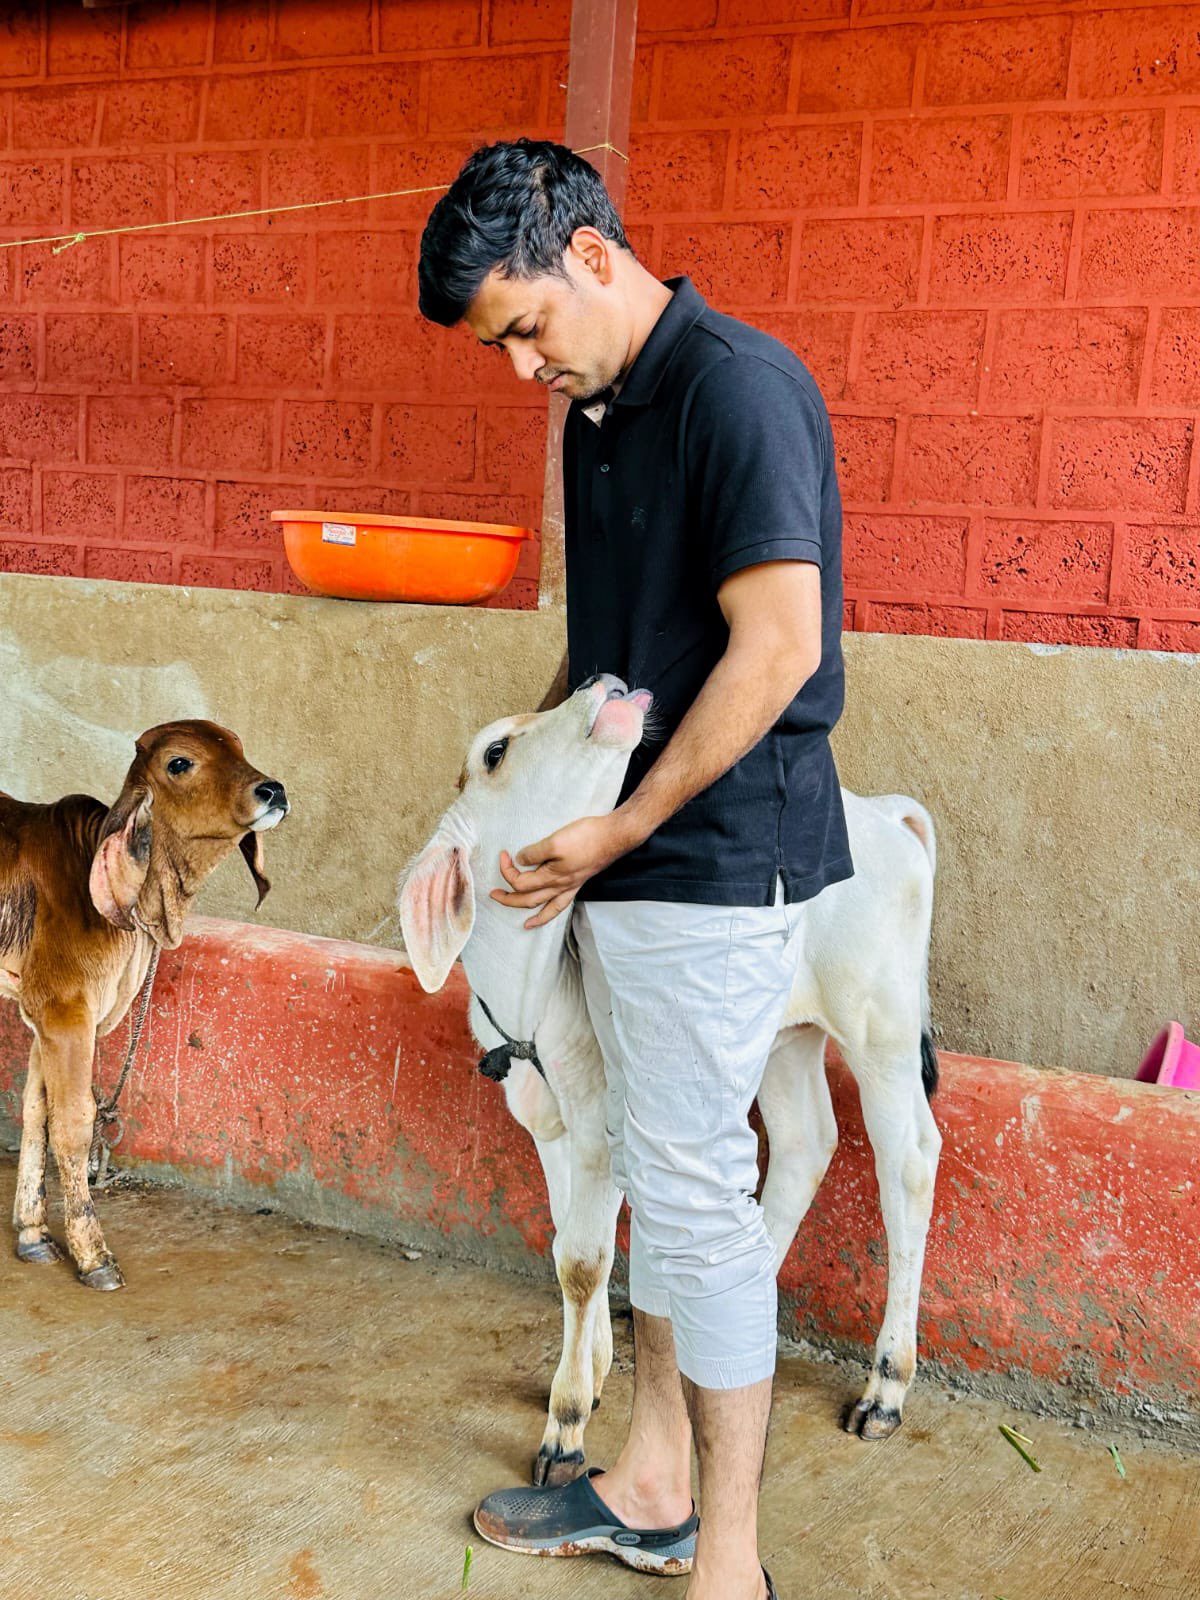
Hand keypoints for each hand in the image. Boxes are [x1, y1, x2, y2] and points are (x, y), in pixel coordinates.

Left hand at [491, 813, 637, 928]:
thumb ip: (535, 853)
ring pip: (546, 908)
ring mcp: (570, 886)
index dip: (507, 870)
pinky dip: (551, 912)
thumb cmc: (587, 837)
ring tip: (522, 922)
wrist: (614, 837)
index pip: (521, 881)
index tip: (504, 855)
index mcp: (551, 877)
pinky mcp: (578, 882)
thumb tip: (520, 860)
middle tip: (493, 894)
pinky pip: (561, 904)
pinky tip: (548, 911)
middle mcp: (560, 886)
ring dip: (530, 914)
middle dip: (508, 899)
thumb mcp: (555, 841)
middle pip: (528, 900)